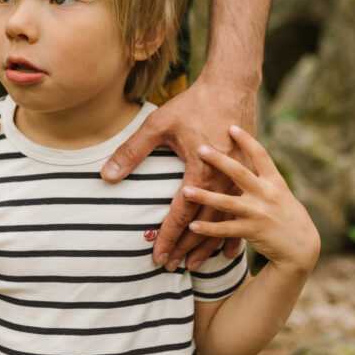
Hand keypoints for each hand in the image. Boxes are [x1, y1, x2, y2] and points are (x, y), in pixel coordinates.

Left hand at [101, 78, 255, 270]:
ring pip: (223, 222)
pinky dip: (231, 232)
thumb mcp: (159, 125)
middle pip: (202, 224)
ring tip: (194, 266)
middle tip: (171, 267)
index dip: (168, 236)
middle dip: (185, 248)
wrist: (232, 86)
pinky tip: (227, 250)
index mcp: (201, 170)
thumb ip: (132, 152)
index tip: (157, 255)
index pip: (181, 213)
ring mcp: (239, 180)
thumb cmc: (194, 104)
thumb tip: (107, 176)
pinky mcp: (247, 176)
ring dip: (207, 245)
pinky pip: (239, 211)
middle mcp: (223, 181)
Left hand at [184, 126, 319, 272]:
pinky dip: (209, 229)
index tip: (231, 126)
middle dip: (219, 160)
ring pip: (228, 203)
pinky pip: (226, 230)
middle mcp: (267, 194)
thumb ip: (261, 178)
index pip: (260, 155)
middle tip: (200, 148)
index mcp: (274, 181)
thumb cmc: (286, 215)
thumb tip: (239, 160)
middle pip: (240, 173)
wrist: (302, 246)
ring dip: (205, 197)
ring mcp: (259, 213)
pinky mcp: (253, 231)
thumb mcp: (279, 192)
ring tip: (185, 191)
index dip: (246, 140)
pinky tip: (192, 225)